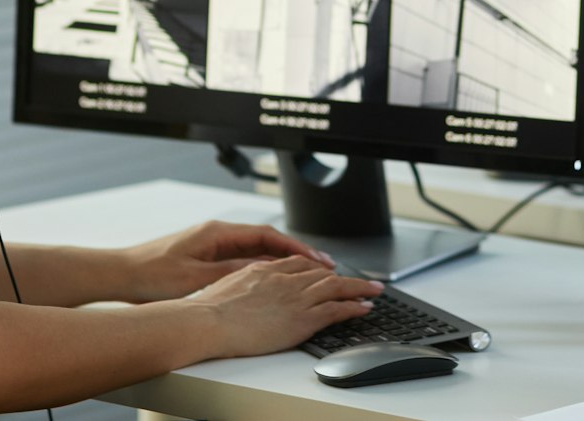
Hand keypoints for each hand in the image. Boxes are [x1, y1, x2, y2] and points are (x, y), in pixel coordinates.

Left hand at [115, 220, 334, 302]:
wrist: (122, 275)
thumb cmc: (152, 275)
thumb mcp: (197, 277)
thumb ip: (232, 272)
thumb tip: (264, 272)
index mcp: (218, 233)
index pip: (268, 236)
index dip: (296, 248)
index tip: (318, 260)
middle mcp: (218, 234)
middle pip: (267, 241)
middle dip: (296, 253)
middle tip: (323, 266)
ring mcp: (212, 244)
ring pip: (257, 251)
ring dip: (281, 261)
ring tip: (307, 274)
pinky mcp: (205, 256)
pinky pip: (243, 259)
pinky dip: (262, 268)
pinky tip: (275, 281)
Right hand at [195, 255, 383, 357]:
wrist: (209, 321)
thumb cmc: (210, 310)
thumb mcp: (229, 284)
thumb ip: (246, 281)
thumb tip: (248, 287)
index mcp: (266, 269)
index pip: (299, 263)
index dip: (318, 267)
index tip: (329, 270)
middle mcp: (285, 280)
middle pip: (323, 272)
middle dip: (345, 276)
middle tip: (362, 279)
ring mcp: (295, 298)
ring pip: (336, 287)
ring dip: (359, 288)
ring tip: (375, 290)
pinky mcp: (302, 318)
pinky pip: (336, 309)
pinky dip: (353, 306)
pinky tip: (364, 307)